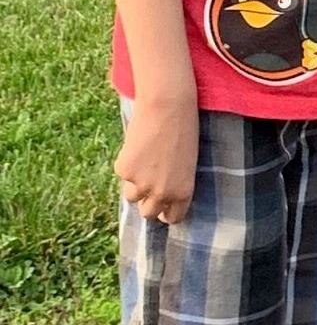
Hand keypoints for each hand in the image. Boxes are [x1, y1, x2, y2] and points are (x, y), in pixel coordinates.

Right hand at [115, 97, 198, 223]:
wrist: (168, 107)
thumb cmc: (184, 129)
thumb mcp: (187, 162)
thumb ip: (174, 181)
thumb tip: (159, 195)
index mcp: (183, 192)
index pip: (172, 217)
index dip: (166, 212)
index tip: (163, 207)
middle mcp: (162, 193)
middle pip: (148, 213)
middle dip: (147, 201)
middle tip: (149, 184)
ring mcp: (140, 184)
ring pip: (131, 196)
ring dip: (134, 183)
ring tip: (145, 159)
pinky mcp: (124, 171)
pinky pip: (122, 174)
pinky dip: (127, 164)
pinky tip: (138, 146)